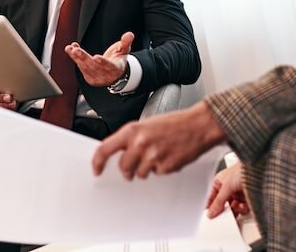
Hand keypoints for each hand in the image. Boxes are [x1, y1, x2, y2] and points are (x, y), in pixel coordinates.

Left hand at [66, 31, 133, 86]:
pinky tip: (71, 49)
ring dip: (76, 57)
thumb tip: (129, 34)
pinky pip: (81, 68)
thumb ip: (126, 42)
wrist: (114, 73)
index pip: (110, 66)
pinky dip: (75, 58)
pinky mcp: (89, 78)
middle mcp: (106, 76)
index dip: (103, 62)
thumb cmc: (118, 59)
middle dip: (84, 58)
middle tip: (76, 50)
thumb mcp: (124, 50)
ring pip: (85, 68)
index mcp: (116, 69)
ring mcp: (97, 78)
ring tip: (70, 48)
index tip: (96, 57)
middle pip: (94, 67)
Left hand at [92, 101, 227, 178]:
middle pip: (123, 167)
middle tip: (135, 165)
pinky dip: (161, 168)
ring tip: (158, 154)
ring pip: (140, 174)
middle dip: (127, 170)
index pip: (105, 149)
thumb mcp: (147, 124)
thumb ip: (132, 137)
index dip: (97, 162)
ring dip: (146, 169)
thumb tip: (119, 152)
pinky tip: (168, 156)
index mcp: (132, 130)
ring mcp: (152, 156)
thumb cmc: (175, 122)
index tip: (97, 169)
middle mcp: (140, 143)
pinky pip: (157, 174)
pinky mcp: (165, 167)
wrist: (198, 125)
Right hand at [206, 163, 248, 217]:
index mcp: (221, 181)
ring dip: (234, 210)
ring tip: (233, 211)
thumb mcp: (226, 186)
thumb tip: (211, 212)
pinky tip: (242, 206)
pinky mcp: (248, 199)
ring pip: (233, 208)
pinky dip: (242, 209)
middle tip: (222, 217)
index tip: (209, 215)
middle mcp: (229, 187)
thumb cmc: (242, 170)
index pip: (212, 196)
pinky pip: (243, 209)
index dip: (210, 205)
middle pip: (223, 204)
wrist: (261, 171)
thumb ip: (218, 201)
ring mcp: (239, 193)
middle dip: (223, 210)